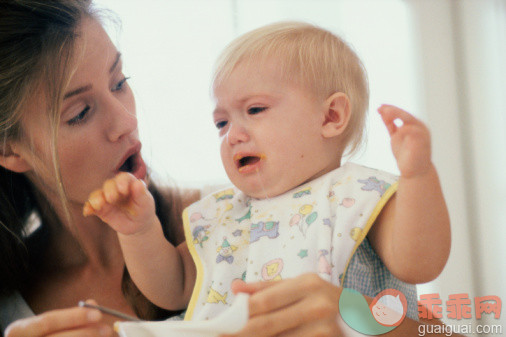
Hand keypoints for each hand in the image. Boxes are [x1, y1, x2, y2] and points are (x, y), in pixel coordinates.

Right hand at [4, 300, 112, 336]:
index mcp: (19, 331)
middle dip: (85, 333)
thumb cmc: (41, 335)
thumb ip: (69, 316)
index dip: (74, 317)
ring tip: (103, 336)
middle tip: (106, 329)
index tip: (98, 314)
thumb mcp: (47, 324)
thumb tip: (93, 304)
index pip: (47, 321)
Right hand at [83, 172, 155, 234]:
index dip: (122, 182)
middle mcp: (116, 188)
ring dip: (96, 198)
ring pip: (97, 194)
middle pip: (109, 184)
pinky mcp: (100, 209)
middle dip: (109, 190)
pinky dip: (88, 208)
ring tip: (99, 205)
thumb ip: (141, 194)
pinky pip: (91, 206)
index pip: (124, 178)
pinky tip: (87, 212)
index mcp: (129, 184)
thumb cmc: (143, 210)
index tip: (123, 190)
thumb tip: (138, 183)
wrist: (138, 224)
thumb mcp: (145, 203)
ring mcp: (106, 198)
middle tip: (112, 198)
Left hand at [221, 273, 342, 336]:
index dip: (238, 317)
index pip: (264, 302)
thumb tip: (235, 289)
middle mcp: (318, 306)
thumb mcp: (303, 287)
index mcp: (308, 284)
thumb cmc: (330, 301)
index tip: (219, 326)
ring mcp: (327, 331)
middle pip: (267, 326)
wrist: (373, 321)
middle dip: (240, 334)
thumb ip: (268, 288)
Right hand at [378, 105, 431, 177]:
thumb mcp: (417, 150)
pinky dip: (386, 120)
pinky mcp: (397, 136)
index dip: (400, 117)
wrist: (415, 170)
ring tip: (380, 108)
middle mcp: (414, 128)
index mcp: (420, 129)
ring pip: (396, 119)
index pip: (409, 119)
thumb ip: (412, 138)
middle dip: (393, 111)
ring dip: (388, 113)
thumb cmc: (418, 161)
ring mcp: (405, 131)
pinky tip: (381, 114)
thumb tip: (404, 128)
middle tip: (384, 107)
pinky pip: (391, 126)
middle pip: (403, 116)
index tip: (389, 113)